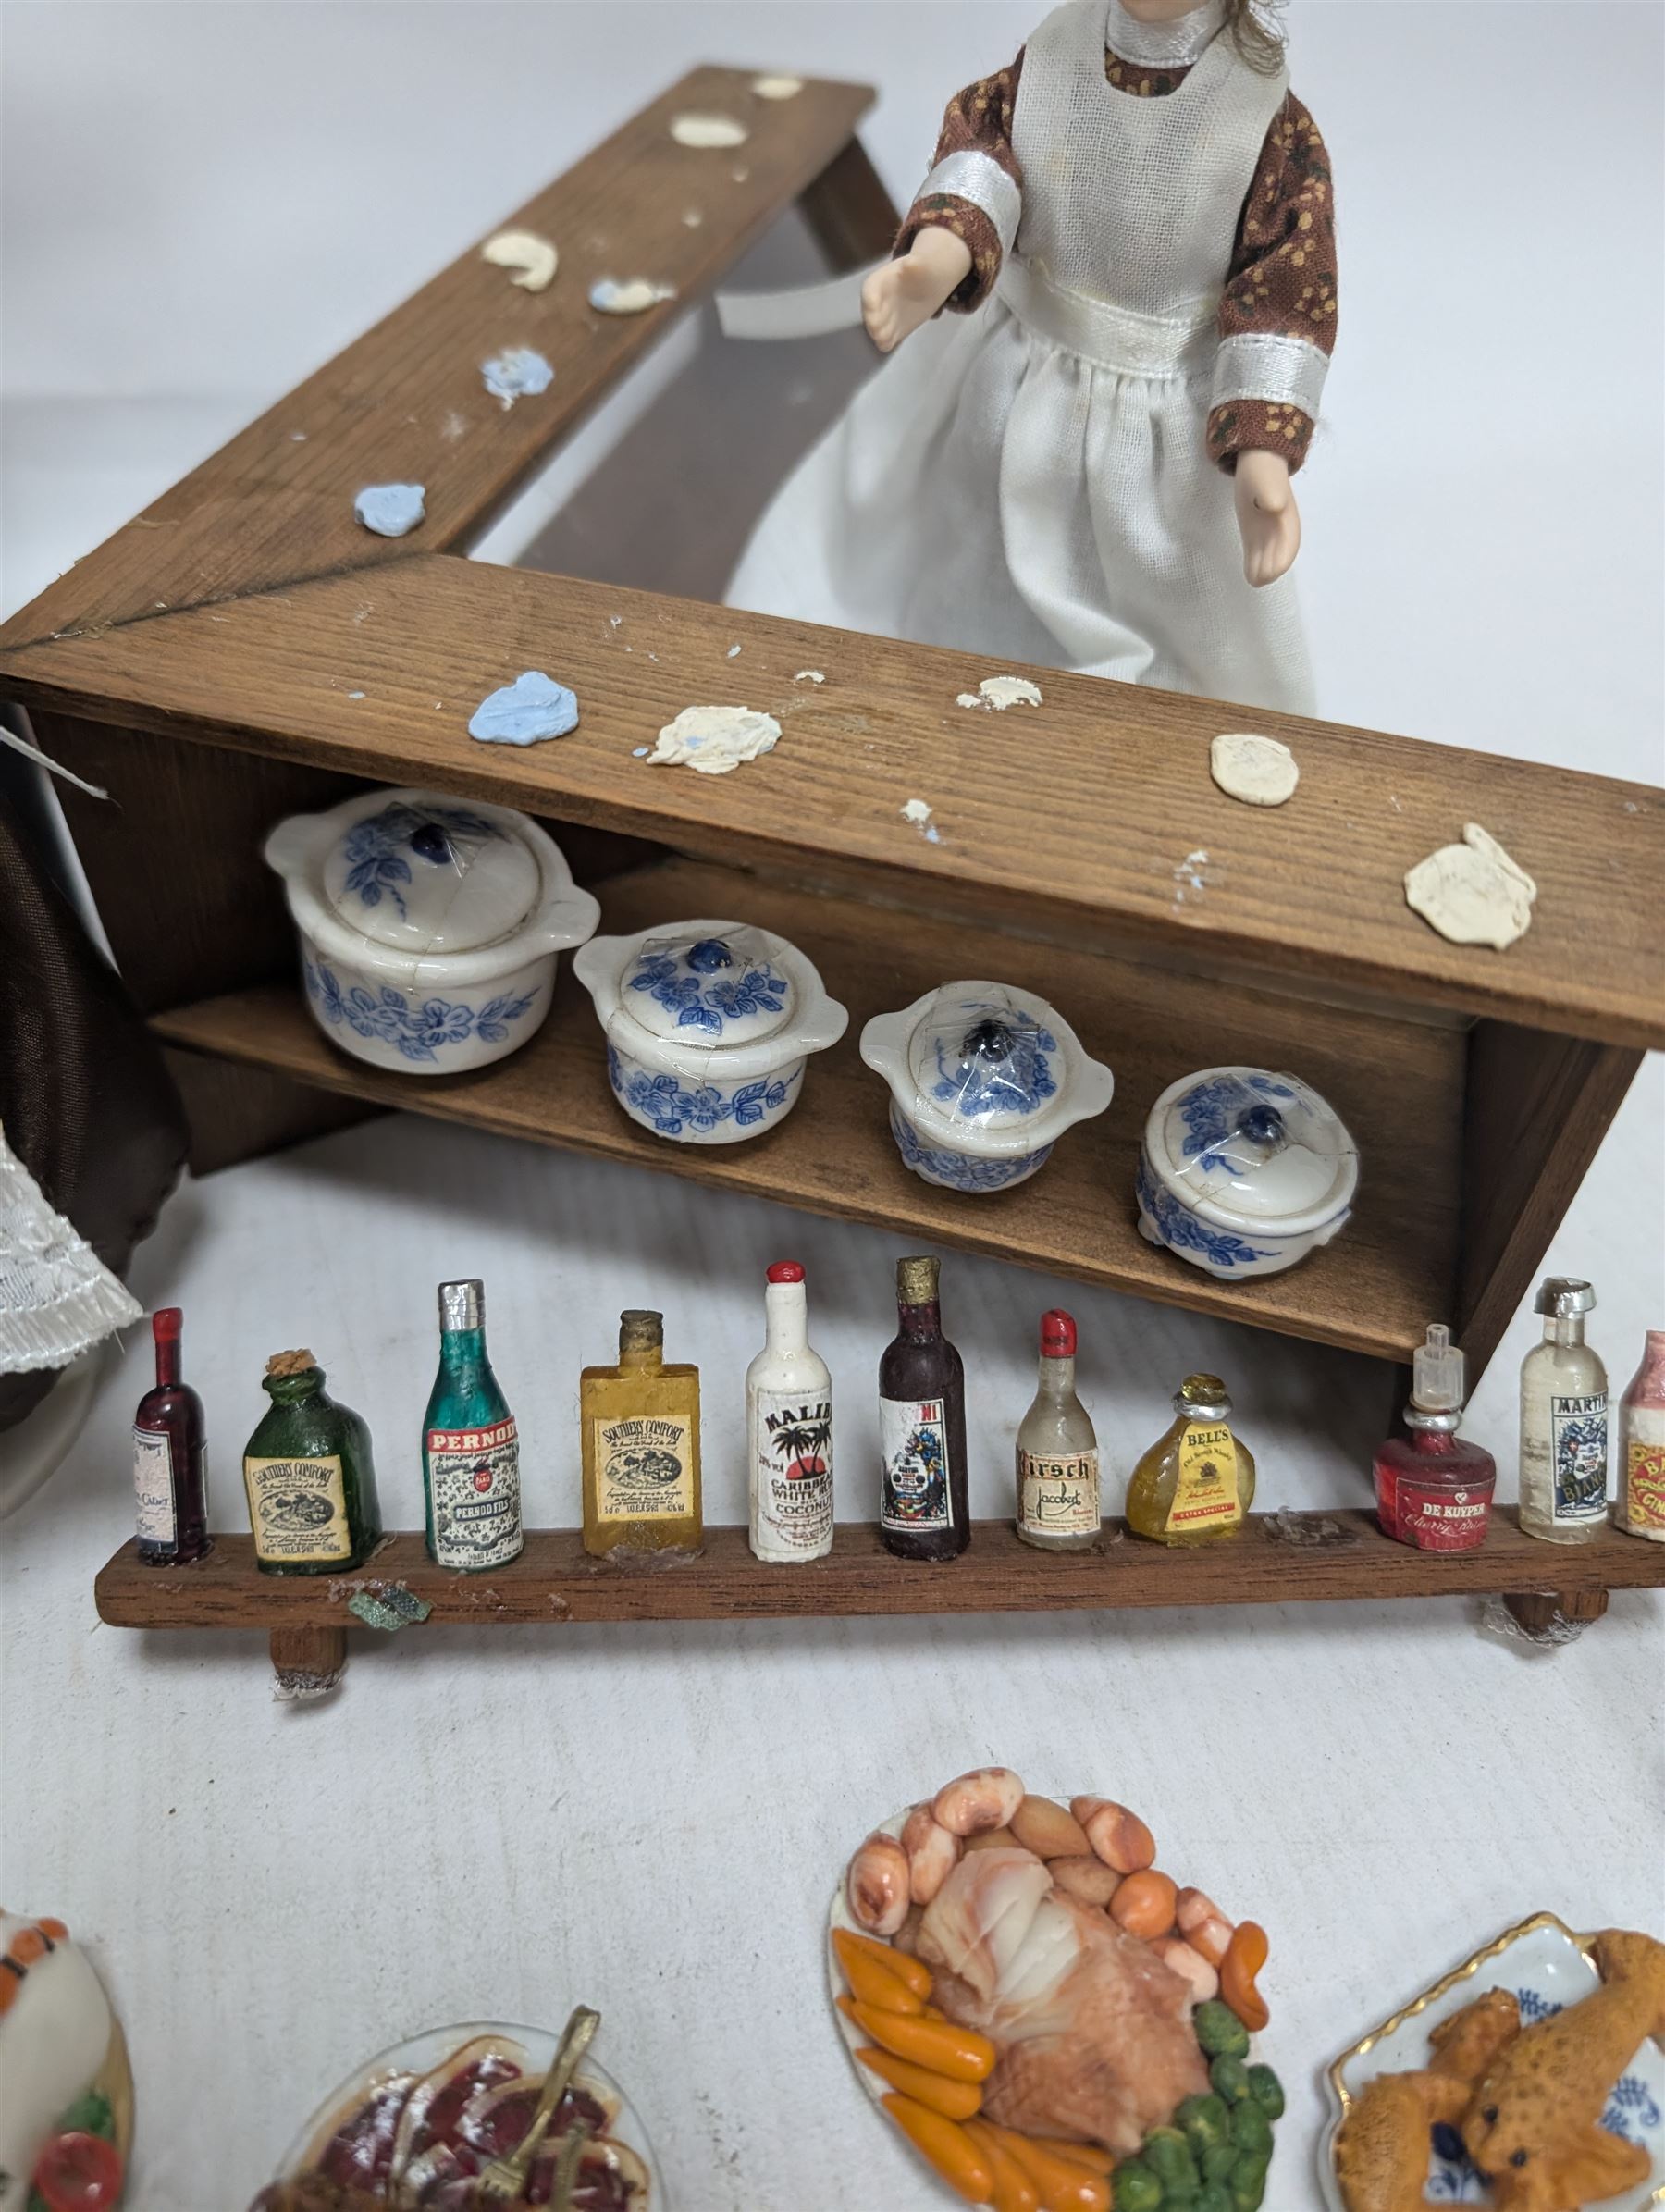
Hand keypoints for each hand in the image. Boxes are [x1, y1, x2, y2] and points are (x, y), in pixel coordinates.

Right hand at [862, 228, 973, 352]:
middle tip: (879, 330)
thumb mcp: (919, 264)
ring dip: (879, 335)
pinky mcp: (892, 331)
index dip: (869, 301)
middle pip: (869, 313)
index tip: (873, 308)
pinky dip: (887, 343)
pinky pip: (886, 340)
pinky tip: (893, 342)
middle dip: (873, 322)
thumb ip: (914, 266)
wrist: (930, 285)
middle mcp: (876, 301)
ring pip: (876, 328)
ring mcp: (883, 318)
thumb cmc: (921, 272)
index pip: (869, 291)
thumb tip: (911, 264)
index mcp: (878, 282)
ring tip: (887, 339)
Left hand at [1233, 449, 1301, 585]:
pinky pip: (1257, 553)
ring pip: (1268, 557)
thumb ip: (1271, 492)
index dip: (1281, 559)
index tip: (1270, 572)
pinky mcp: (1255, 534)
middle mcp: (1281, 529)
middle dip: (1270, 569)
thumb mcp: (1266, 479)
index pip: (1289, 543)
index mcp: (1288, 517)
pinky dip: (1254, 565)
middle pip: (1279, 554)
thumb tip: (1274, 506)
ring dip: (1262, 571)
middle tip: (1256, 580)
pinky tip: (1249, 576)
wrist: (1256, 462)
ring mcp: (1268, 532)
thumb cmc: (1262, 471)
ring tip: (1252, 580)